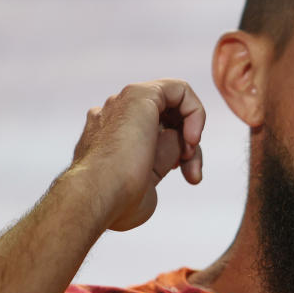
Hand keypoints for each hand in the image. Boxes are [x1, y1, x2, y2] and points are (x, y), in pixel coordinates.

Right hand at [70, 79, 204, 231]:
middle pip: (169, 120)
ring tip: (190, 155)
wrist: (98, 196)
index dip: (181, 154)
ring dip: (191, 132)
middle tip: (193, 175)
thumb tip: (180, 144)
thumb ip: (162, 160)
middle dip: (189, 147)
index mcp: (113, 134)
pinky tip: (191, 138)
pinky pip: (179, 90)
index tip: (188, 177)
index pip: (159, 134)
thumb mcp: (148, 182)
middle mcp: (115, 114)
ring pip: (174, 105)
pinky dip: (194, 112)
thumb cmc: (117, 203)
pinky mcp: (139, 94)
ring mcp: (124, 102)